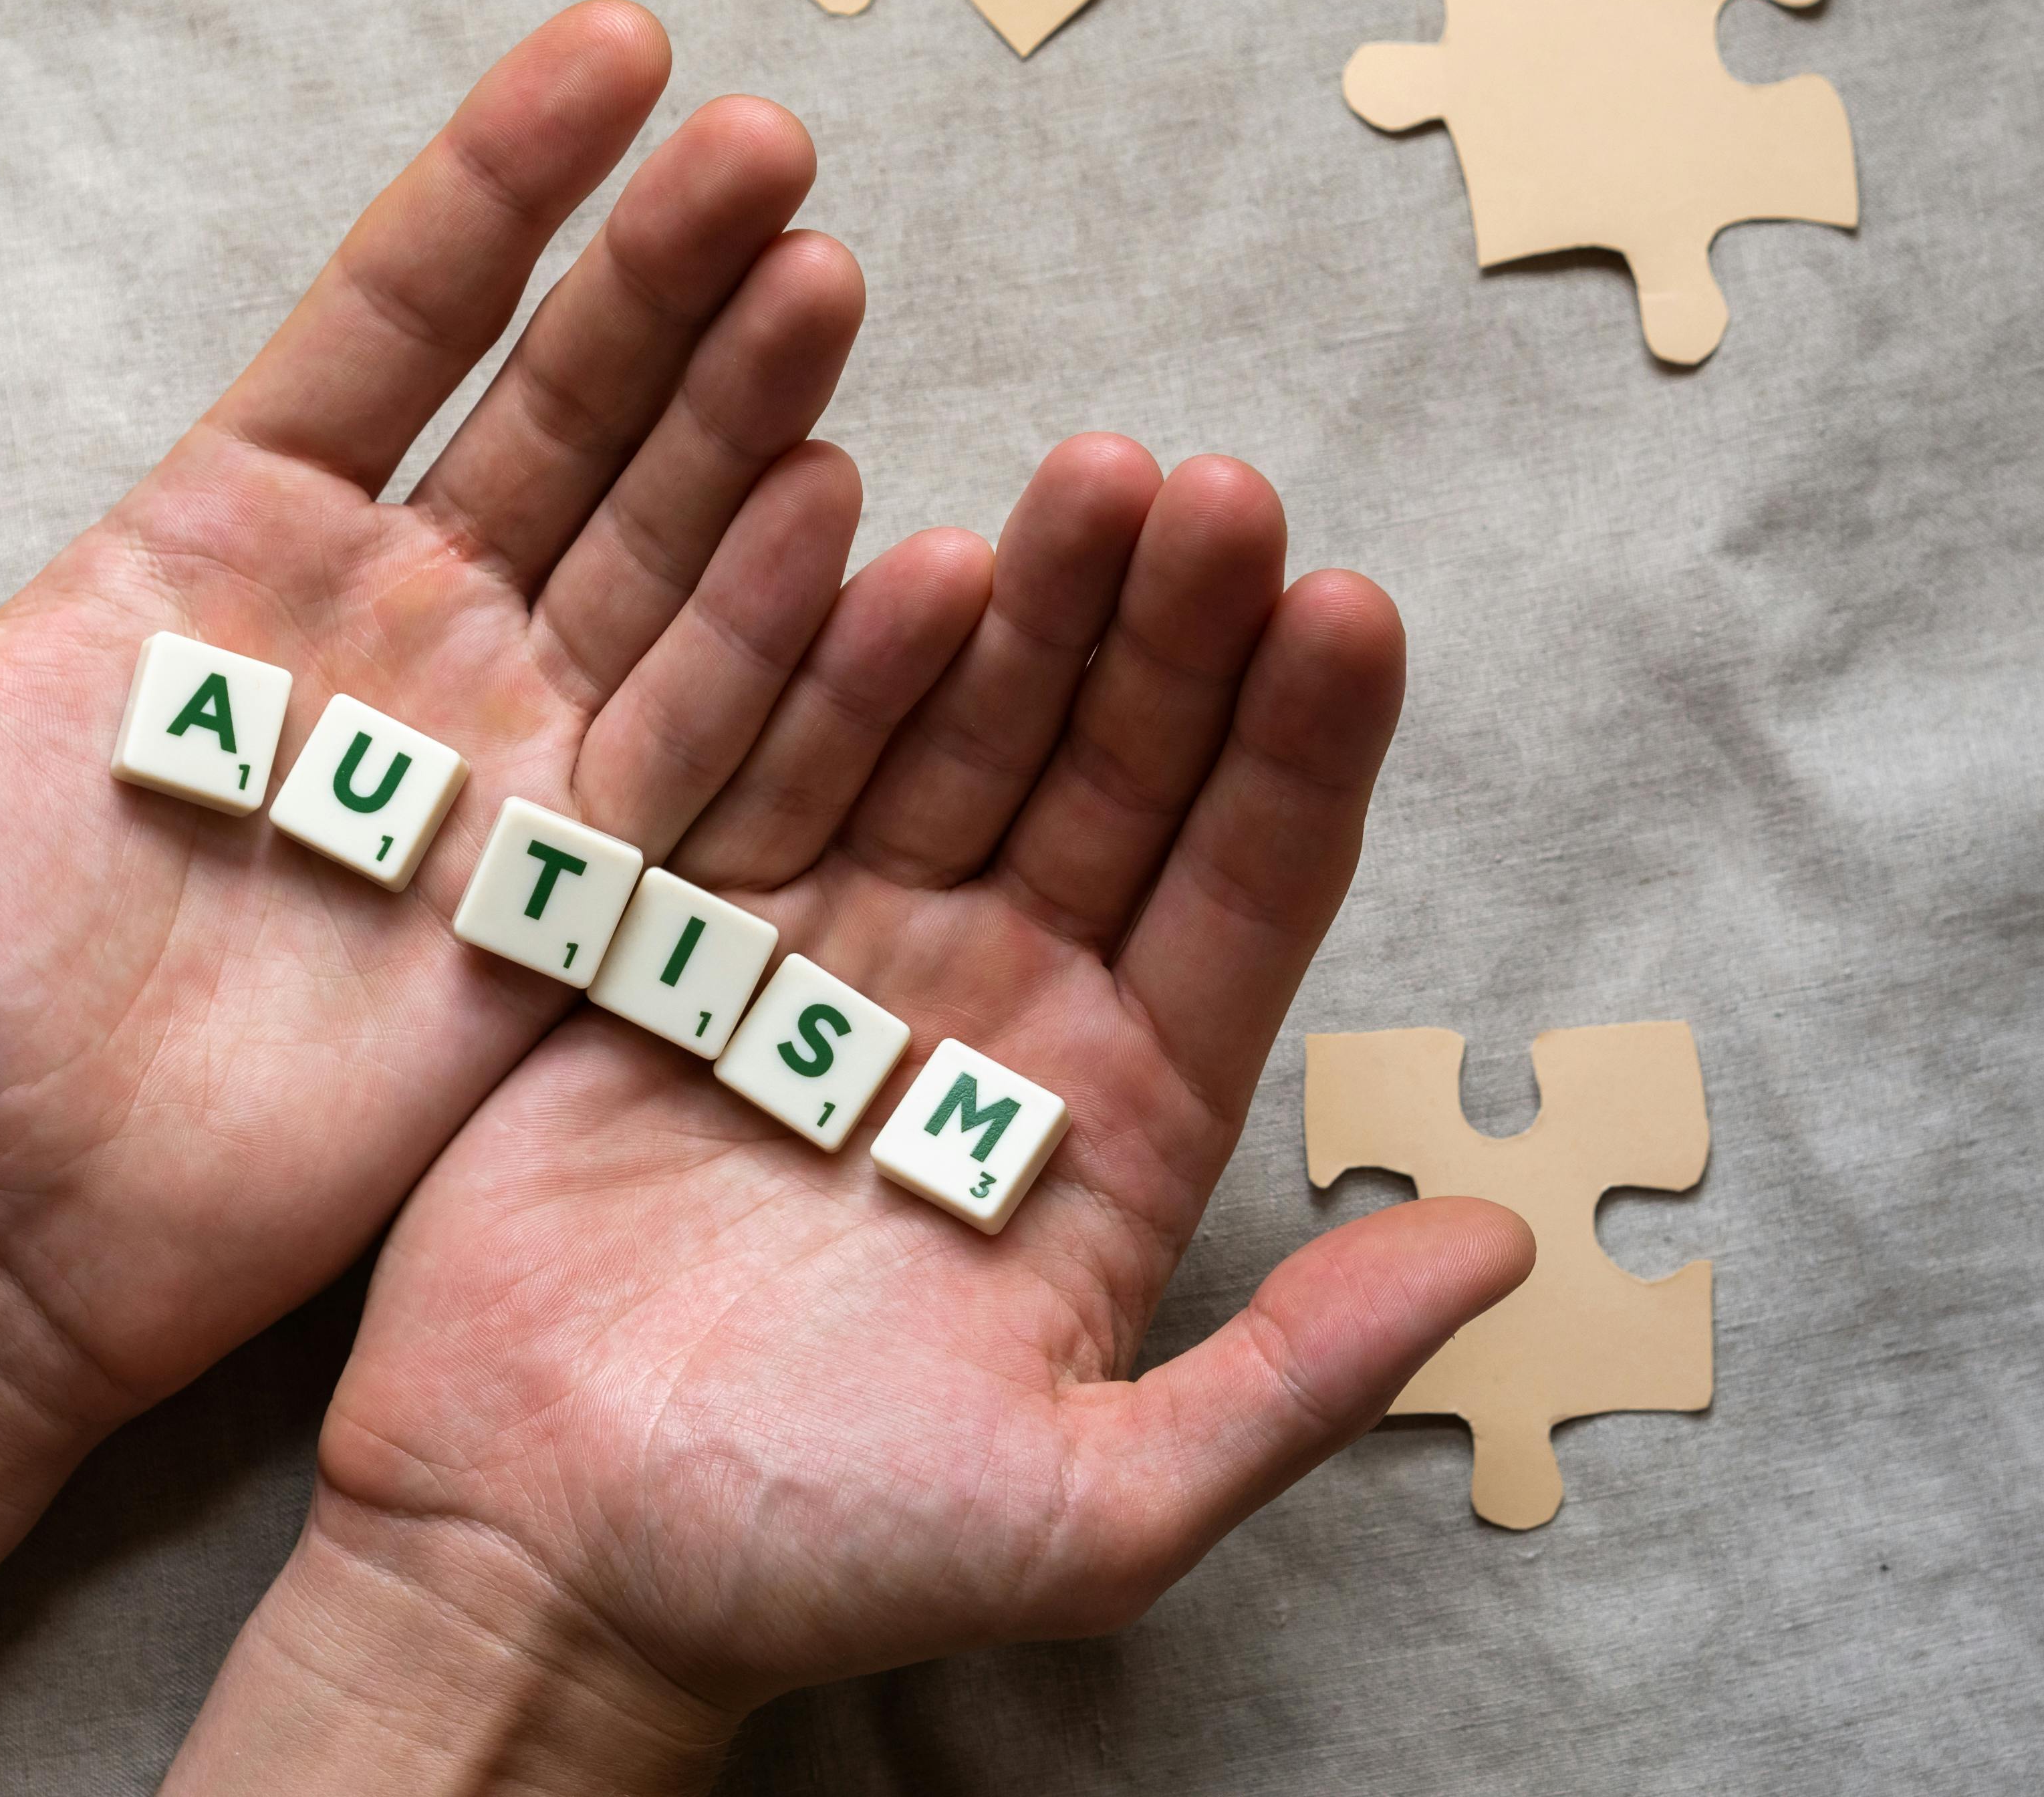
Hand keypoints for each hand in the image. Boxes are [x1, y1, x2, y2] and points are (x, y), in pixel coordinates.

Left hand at [0, 0, 910, 1426]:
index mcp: (240, 532)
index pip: (403, 313)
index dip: (509, 183)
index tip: (619, 48)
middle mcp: (398, 614)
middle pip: (564, 407)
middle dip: (667, 275)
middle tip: (767, 145)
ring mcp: (496, 748)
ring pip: (655, 548)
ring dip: (746, 418)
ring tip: (822, 278)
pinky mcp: (563, 893)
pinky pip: (692, 749)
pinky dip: (771, 643)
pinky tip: (851, 518)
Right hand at [170, 441, 1534, 1789]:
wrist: (539, 1562)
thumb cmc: (819, 1555)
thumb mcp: (1093, 1508)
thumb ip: (1298, 1377)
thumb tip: (1504, 1249)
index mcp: (1121, 1114)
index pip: (1246, 891)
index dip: (1301, 752)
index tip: (1350, 609)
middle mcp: (999, 1006)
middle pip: (1115, 778)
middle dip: (1173, 636)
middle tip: (1218, 493)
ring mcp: (840, 952)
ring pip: (957, 741)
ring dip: (1025, 613)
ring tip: (1088, 481)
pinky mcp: (685, 934)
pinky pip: (765, 771)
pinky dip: (822, 670)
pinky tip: (886, 551)